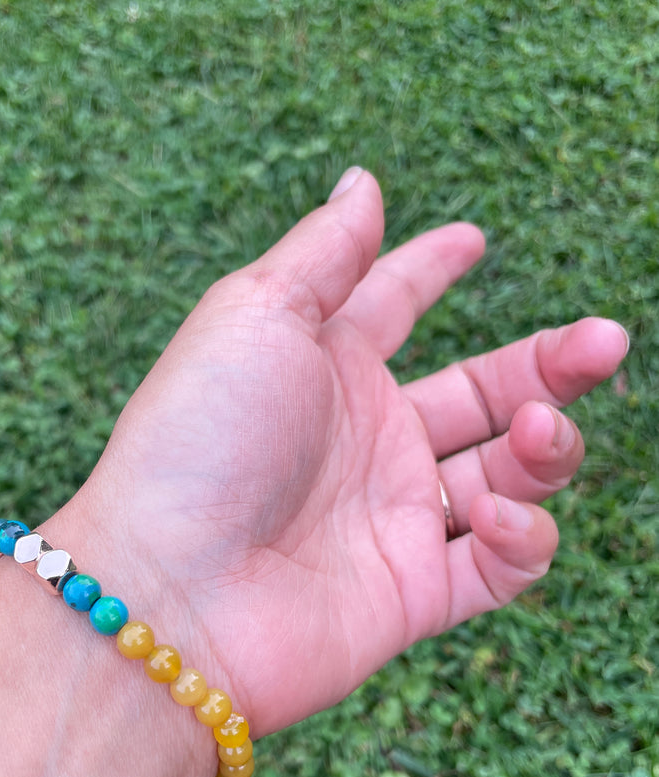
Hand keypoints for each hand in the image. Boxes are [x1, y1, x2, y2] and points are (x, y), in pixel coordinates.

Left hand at [77, 170, 627, 736]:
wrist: (172, 591)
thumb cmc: (199, 440)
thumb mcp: (255, 316)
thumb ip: (324, 253)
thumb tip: (364, 181)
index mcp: (322, 369)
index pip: (389, 307)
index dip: (429, 270)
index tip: (471, 239)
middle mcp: (363, 442)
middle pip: (480, 394)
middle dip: (548, 365)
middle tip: (604, 340)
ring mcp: (389, 519)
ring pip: (506, 476)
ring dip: (544, 446)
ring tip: (535, 429)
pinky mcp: (410, 595)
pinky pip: (498, 566)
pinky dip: (521, 538)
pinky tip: (492, 514)